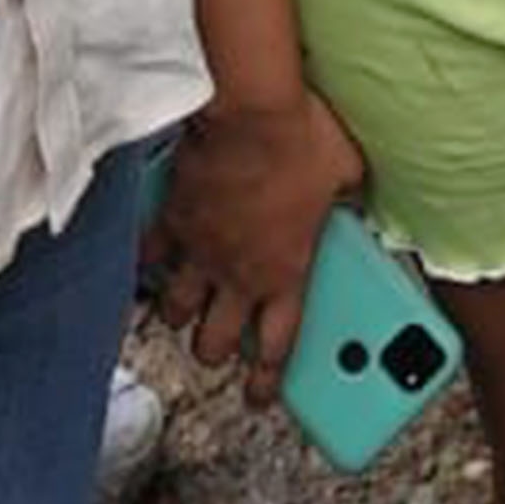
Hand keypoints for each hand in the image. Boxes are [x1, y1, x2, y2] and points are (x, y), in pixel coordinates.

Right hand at [146, 90, 367, 395]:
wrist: (247, 108)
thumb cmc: (302, 138)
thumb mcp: (346, 173)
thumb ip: (345, 196)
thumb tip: (354, 188)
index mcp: (287, 273)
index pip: (277, 347)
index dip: (267, 381)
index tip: (261, 395)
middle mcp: (239, 273)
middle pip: (214, 343)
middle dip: (215, 352)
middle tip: (219, 348)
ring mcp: (200, 250)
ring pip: (177, 310)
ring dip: (181, 313)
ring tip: (185, 309)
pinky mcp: (172, 220)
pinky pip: (151, 256)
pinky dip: (150, 262)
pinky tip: (151, 261)